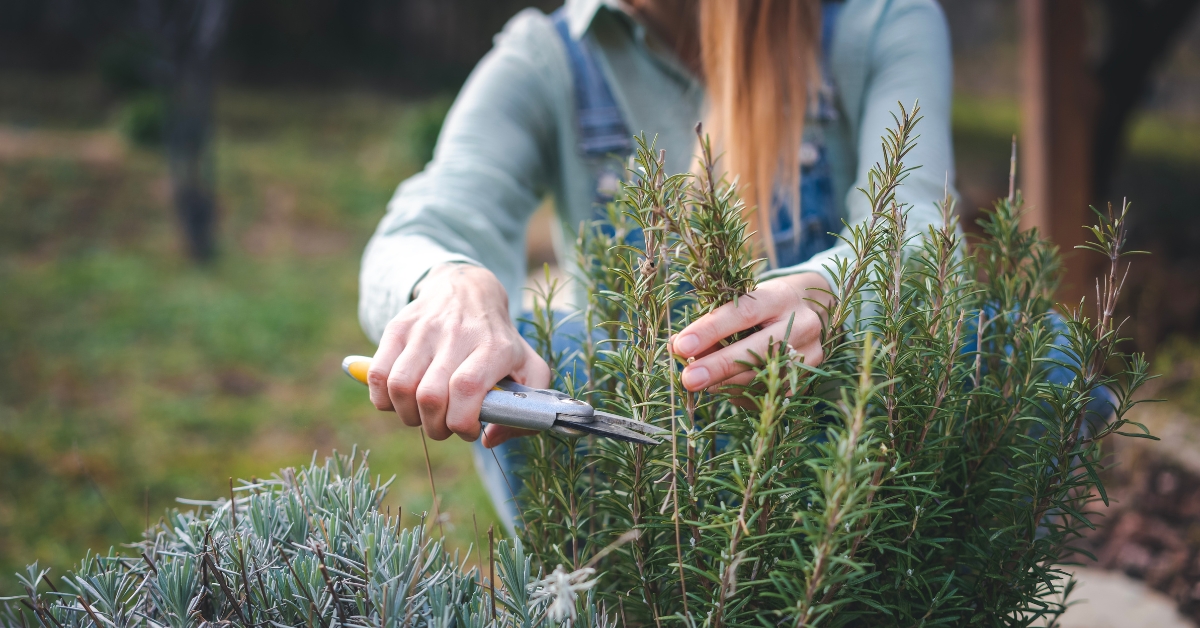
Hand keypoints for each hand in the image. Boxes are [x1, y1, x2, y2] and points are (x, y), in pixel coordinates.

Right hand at [367, 264, 550, 446]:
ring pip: (400, 387)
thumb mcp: (529, 368)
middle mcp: (457, 335)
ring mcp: (424, 330)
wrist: (469, 290)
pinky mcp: (397, 328)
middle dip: (435, 427)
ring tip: (423, 414)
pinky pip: (378, 374)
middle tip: (444, 426)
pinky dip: (383, 399)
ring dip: (408, 415)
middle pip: (430, 396)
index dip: (462, 421)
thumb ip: (524, 412)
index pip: (466, 389)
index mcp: (493, 348)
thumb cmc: (499, 341)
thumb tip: (488, 439)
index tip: (469, 430)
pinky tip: (400, 400)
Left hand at [671, 272, 832, 392]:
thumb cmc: (765, 303)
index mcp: (780, 296)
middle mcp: (802, 323)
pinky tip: (726, 387)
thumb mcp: (742, 301)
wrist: (813, 308)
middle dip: (718, 366)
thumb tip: (677, 347)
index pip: (743, 313)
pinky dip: (742, 392)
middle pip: (757, 350)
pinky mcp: (810, 375)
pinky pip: (770, 392)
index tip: (681, 347)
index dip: (710, 331)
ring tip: (699, 382)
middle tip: (688, 379)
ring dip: (726, 383)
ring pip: (763, 376)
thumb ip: (711, 321)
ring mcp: (810, 351)